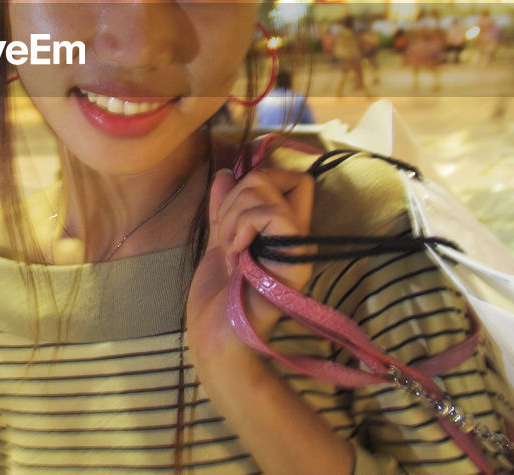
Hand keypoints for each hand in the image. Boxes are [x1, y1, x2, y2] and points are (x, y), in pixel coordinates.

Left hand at [186, 166, 314, 366]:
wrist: (215, 340)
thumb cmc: (217, 301)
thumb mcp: (218, 242)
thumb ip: (223, 209)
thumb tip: (225, 173)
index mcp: (282, 231)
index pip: (292, 177)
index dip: (259, 177)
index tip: (231, 210)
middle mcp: (296, 236)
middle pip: (272, 176)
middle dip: (234, 199)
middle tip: (227, 238)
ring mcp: (298, 248)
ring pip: (266, 189)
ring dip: (232, 218)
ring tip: (230, 252)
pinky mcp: (295, 261)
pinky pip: (272, 213)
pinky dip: (242, 225)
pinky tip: (236, 254)